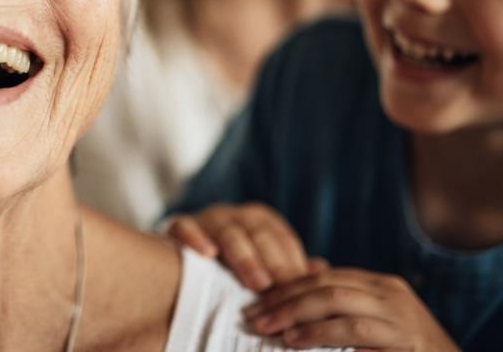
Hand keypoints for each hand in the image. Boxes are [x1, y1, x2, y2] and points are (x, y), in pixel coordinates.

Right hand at [165, 203, 320, 290]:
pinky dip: (196, 238)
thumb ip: (287, 264)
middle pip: (258, 235)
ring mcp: (207, 219)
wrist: (188, 243)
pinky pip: (185, 227)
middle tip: (283, 288)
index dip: (292, 262)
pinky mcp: (180, 225)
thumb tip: (322, 268)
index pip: (281, 238)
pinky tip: (207, 253)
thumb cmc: (232, 257)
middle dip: (272, 262)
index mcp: (259, 219)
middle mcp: (235, 214)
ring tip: (257, 282)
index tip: (302, 288)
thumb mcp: (261, 257)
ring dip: (245, 258)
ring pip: (228, 233)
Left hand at [243, 268, 459, 350]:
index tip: (257, 302)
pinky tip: (300, 343)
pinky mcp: (405, 346)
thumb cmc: (411, 351)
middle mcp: (392, 296)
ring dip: (301, 320)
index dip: (287, 288)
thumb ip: (348, 298)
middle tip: (256, 318)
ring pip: (341, 308)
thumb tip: (310, 270)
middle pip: (328, 288)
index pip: (325, 277)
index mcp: (382, 285)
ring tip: (275, 333)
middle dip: (286, 302)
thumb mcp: (380, 319)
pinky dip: (325, 337)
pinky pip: (359, 336)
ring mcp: (402, 321)